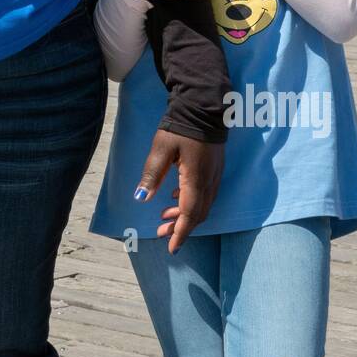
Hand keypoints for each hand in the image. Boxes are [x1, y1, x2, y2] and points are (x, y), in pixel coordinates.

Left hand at [134, 128, 224, 252]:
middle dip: (180, 227)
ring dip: (185, 215)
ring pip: (202, 205)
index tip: (172, 248)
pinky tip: (176, 197)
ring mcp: (214, 175)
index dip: (181, 233)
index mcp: (195, 180)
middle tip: (162, 232)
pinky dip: (191, 202)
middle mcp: (209, 181)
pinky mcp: (215, 169)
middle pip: (197, 214)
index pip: (189, 214)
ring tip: (165, 217)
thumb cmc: (179, 127)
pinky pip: (205, 194)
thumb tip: (141, 199)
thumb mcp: (160, 149)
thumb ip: (152, 175)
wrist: (203, 108)